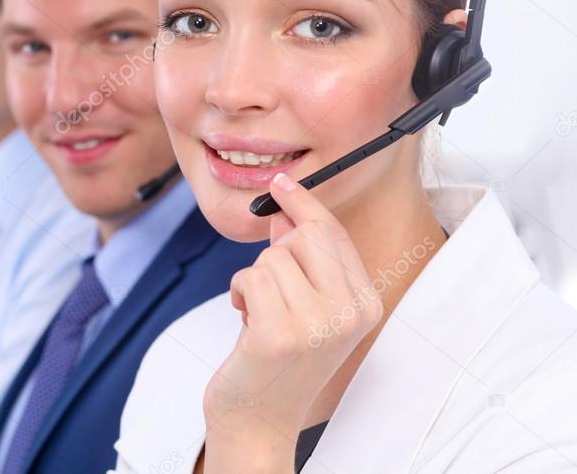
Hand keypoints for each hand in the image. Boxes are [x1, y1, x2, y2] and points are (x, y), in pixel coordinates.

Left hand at [202, 172, 382, 471]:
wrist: (259, 421)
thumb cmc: (278, 360)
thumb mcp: (302, 305)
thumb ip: (300, 258)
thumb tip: (284, 210)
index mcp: (364, 304)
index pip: (334, 234)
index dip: (305, 203)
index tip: (283, 181)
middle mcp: (349, 314)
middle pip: (306, 236)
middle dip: (276, 250)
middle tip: (269, 287)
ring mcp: (316, 325)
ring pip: (271, 258)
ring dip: (253, 281)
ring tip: (259, 315)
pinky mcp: (278, 335)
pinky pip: (249, 278)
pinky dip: (238, 293)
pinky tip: (246, 322)